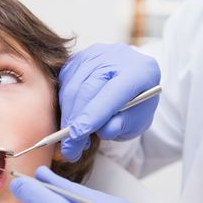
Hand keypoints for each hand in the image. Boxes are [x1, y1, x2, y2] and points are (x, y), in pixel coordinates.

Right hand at [59, 43, 159, 161]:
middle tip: (70, 148)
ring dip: (68, 115)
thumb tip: (100, 131)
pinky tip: (71, 118)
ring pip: (72, 87)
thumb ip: (122, 125)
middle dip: (74, 121)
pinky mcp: (78, 58)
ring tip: (73, 138)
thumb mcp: (137, 122)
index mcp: (139, 71)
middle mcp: (115, 57)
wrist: (131, 82)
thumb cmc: (136, 104)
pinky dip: (64, 104)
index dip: (92, 115)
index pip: (111, 93)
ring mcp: (94, 54)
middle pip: (87, 89)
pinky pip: (64, 83)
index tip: (76, 136)